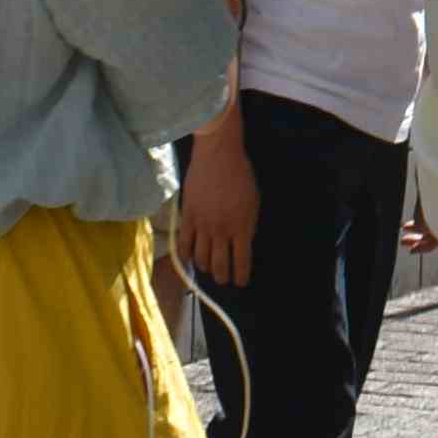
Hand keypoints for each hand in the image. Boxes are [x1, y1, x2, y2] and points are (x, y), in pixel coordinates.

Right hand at [177, 106, 259, 286]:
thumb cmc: (241, 175)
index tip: (241, 282)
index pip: (241, 261)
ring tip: (209, 269)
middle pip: (219, 265)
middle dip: (223, 277)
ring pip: (201, 258)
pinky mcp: (187, 217)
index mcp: (242, 227)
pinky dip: (186, 256)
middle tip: (224, 280)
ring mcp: (202, 225)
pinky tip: (190, 259)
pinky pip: (184, 244)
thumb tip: (242, 244)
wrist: (218, 154)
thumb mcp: (253, 202)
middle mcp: (222, 230)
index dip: (241, 276)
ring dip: (206, 268)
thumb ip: (247, 225)